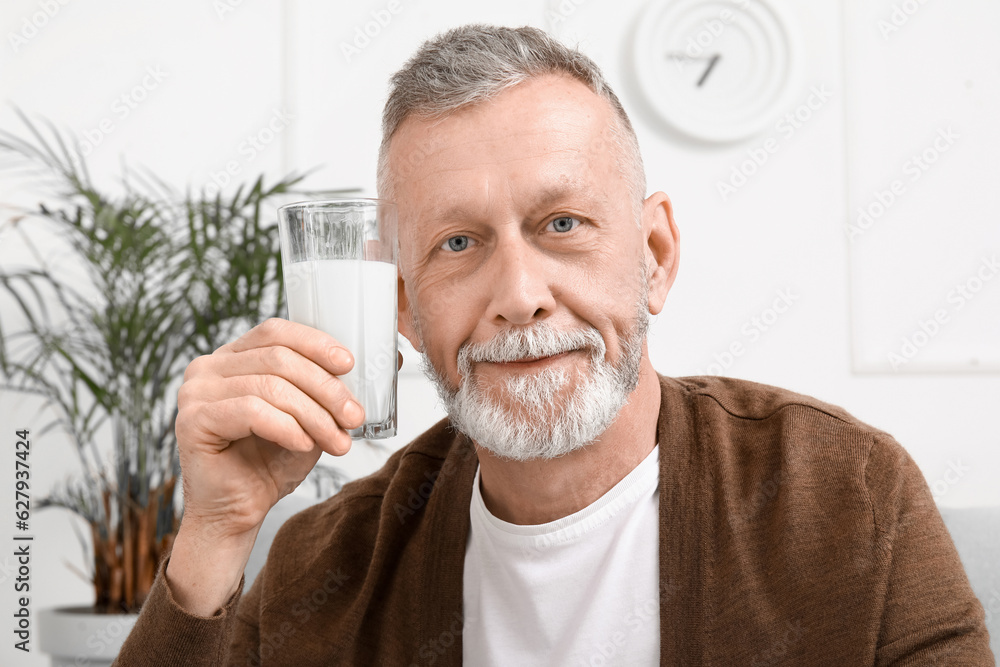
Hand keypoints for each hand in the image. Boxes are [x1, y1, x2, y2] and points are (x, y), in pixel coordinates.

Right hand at [166, 317, 365, 613]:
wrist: (239, 512)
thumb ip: (334, 388)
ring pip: (270, 386)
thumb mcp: (311, 417)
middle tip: (354, 417)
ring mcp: (195, 392)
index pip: (276, 332)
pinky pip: (251, 412)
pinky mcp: (192, 421)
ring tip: (336, 441)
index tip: (349, 364)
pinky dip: (287, 428)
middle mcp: (208, 368)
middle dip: (325, 389)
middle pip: (279, 359)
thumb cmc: (271, 463)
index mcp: (234, 357)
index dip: (315, 343)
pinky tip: (305, 445)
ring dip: (313, 415)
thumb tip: (392, 360)